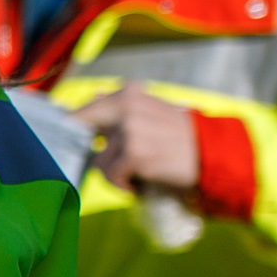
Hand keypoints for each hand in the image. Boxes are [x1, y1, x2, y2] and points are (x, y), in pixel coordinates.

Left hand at [72, 83, 204, 195]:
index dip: (71, 130)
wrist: (211, 154)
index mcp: (128, 94)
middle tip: (110, 162)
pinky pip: (112, 175)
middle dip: (90, 152)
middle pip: (82, 136)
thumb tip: (97, 93)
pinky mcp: (135, 152)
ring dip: (116, 172)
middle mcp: (126, 106)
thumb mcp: (152, 112)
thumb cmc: (178, 137)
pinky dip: (125, 184)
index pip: (83, 111)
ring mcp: (129, 129)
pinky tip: (142, 180)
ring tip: (140, 170)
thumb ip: (123, 106)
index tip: (65, 142)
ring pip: (100, 162)